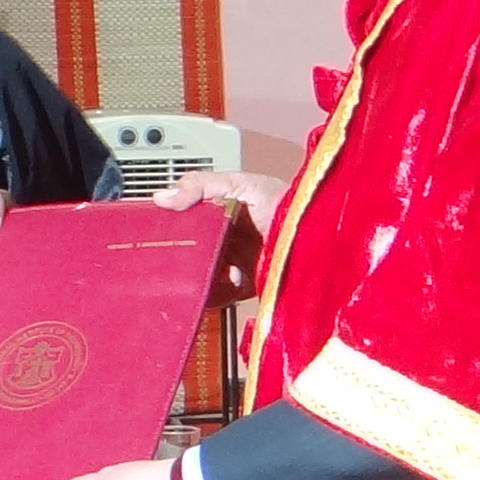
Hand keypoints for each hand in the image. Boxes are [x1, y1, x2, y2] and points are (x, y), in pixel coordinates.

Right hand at [161, 167, 285, 291]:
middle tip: (177, 253)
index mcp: (225, 211)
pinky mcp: (245, 287)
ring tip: (209, 265)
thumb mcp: (244, 184)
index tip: (156, 228)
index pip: (189, 217)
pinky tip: (227, 279)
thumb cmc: (292, 206)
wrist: (322, 242)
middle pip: (192, 248)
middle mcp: (228, 238)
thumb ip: (203, 185)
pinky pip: (218, 295)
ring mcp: (235, 263)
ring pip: (201, 272)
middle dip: (183, 253)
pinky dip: (215, 292)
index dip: (173, 222)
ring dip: (200, 273)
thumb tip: (162, 197)